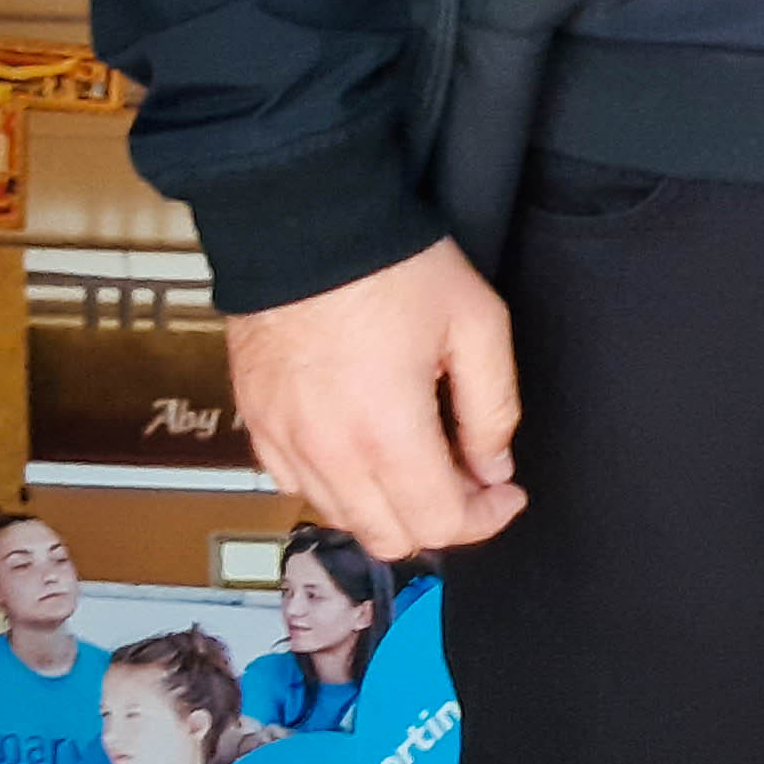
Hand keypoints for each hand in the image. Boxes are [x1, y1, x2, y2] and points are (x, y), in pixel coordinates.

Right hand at [224, 244, 528, 555]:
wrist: (305, 225)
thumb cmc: (392, 267)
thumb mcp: (477, 325)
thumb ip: (493, 408)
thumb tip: (492, 467)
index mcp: (386, 433)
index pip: (438, 525)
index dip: (485, 517)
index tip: (505, 491)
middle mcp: (328, 452)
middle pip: (389, 538)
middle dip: (440, 519)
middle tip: (468, 475)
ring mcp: (284, 442)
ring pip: (342, 519)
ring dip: (388, 506)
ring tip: (420, 457)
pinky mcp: (258, 425)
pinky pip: (297, 486)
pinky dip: (338, 485)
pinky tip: (365, 447)